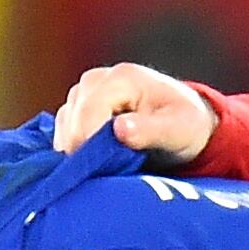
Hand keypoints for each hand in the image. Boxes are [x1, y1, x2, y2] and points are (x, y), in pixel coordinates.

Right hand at [52, 63, 216, 164]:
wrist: (183, 120)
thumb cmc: (185, 124)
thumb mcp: (179, 130)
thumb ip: (151, 130)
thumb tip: (120, 129)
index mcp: (122, 78)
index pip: (89, 111)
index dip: (90, 143)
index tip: (103, 169)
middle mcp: (97, 79)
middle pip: (72, 120)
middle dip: (86, 150)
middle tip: (111, 171)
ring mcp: (84, 92)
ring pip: (65, 127)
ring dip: (80, 151)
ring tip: (110, 164)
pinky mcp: (76, 108)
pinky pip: (63, 131)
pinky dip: (76, 149)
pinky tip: (98, 160)